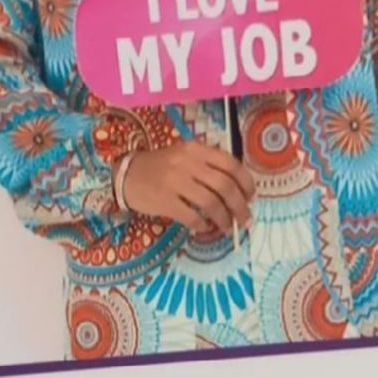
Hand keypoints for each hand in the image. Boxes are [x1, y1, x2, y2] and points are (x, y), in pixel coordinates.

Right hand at [118, 141, 255, 234]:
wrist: (126, 175)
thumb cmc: (161, 167)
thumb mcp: (185, 157)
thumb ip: (209, 166)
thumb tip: (238, 192)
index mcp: (196, 149)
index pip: (231, 164)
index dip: (246, 183)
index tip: (251, 196)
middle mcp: (187, 163)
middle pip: (224, 186)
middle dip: (240, 206)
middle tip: (245, 219)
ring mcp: (175, 181)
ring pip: (211, 203)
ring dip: (224, 219)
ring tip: (227, 227)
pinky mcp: (164, 200)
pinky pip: (191, 216)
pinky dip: (203, 225)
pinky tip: (204, 227)